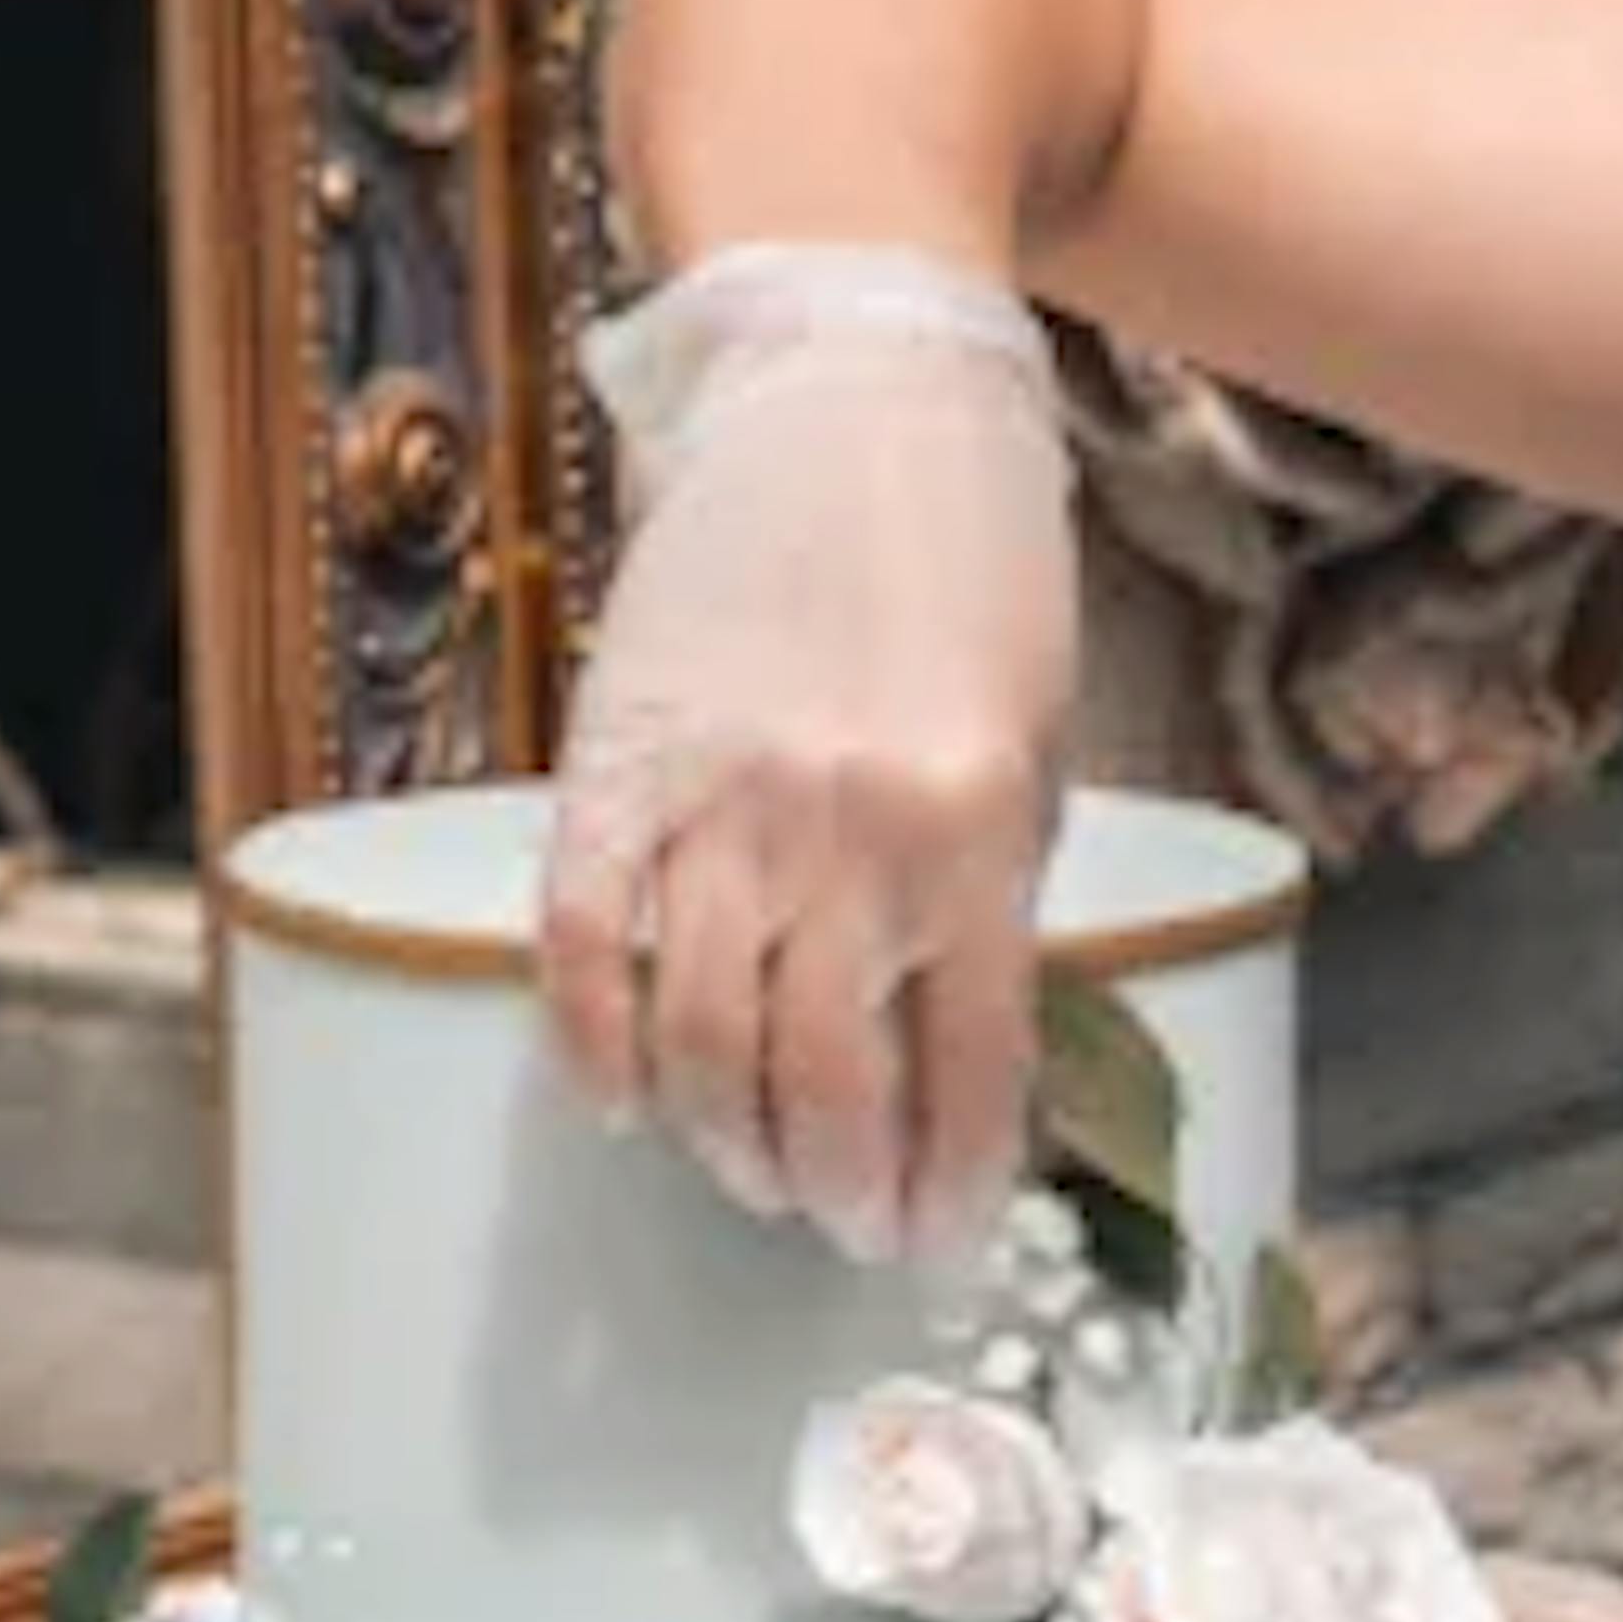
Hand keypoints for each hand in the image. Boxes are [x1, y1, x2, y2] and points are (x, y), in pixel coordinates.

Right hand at [544, 246, 1081, 1266]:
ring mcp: (716, 803)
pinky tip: (628, 1103)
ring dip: (730, 1142)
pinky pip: (584, 952)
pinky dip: (598, 1050)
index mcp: (978, 831)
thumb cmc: (975, 563)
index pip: (967, 1074)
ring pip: (699, 1046)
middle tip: (846, 1224)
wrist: (854, 384)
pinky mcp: (611, 766)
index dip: (952, 1185)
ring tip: (758, 1172)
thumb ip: (992, 893)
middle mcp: (845, 835)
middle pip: (824, 1089)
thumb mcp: (1037, 738)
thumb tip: (947, 1051)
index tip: (941, 1237)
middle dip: (839, 1191)